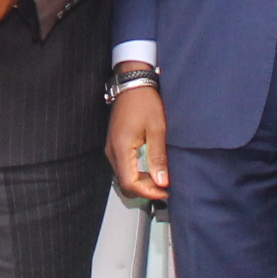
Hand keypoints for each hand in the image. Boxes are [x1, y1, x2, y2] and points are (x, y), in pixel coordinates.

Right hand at [107, 81, 167, 202]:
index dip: (148, 193)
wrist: (132, 84)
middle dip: (145, 190)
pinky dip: (137, 174)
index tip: (165, 191)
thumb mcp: (157, 129)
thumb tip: (162, 182)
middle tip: (165, 186)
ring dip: (141, 183)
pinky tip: (151, 169)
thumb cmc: (145, 103)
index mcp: (121, 149)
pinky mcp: (114, 146)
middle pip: (125, 184)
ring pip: (123, 178)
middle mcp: (112, 152)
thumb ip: (158, 157)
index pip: (130, 183)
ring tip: (161, 178)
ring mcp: (111, 149)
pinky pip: (123, 168)